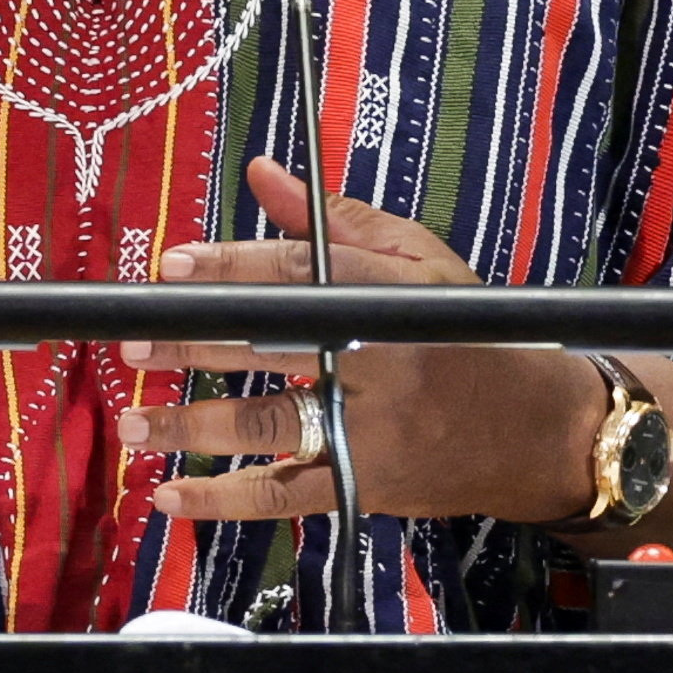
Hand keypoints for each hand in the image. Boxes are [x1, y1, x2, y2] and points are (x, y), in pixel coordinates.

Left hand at [124, 159, 601, 526]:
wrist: (540, 432)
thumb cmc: (473, 336)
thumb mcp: (421, 262)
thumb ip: (334, 221)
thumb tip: (263, 173)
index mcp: (388, 298)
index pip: (294, 275)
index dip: (227, 268)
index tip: (171, 268)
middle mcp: (376, 363)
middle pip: (266, 347)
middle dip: (191, 343)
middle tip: (133, 341)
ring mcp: (369, 431)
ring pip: (266, 425)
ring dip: (191, 425)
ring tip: (135, 418)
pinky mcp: (364, 486)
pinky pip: (282, 496)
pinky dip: (222, 500)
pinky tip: (168, 495)